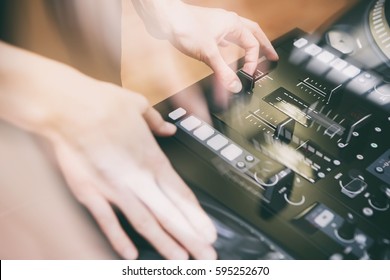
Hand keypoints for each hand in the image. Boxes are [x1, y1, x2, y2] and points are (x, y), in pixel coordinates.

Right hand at [0, 42, 216, 259]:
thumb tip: (168, 128)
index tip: (210, 233)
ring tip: (181, 259)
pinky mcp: (90, 193)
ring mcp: (115, 188)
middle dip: (191, 238)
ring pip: (146, 222)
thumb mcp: (139, 105)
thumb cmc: (102, 103)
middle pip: (170, 214)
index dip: (197, 217)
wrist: (68, 106)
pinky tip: (131, 254)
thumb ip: (157, 122)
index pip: (182, 195)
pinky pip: (107, 221)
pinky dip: (118, 239)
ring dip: (165, 243)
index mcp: (152, 159)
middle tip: (207, 255)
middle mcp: (138, 178)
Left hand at [132, 0, 278, 93]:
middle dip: (263, 46)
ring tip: (254, 55)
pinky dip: (230, 47)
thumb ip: (223, 72)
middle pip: (253, 33)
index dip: (253, 61)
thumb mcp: (208, 53)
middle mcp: (227, 23)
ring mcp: (217, 26)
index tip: (248, 74)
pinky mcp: (206, 31)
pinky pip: (225, 38)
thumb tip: (235, 86)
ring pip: (239, 35)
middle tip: (272, 57)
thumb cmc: (184, 26)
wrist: (163, 19)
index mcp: (233, 24)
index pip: (253, 44)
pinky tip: (227, 53)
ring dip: (248, 46)